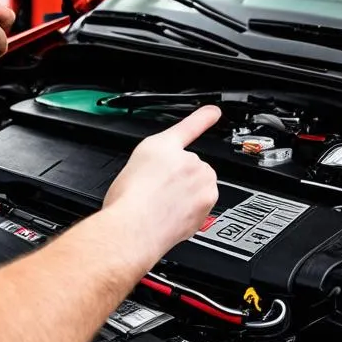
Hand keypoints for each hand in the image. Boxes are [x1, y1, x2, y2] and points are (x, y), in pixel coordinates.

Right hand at [103, 106, 220, 265]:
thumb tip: (164, 172)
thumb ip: (154, 163)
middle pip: (190, 167)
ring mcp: (200, 181)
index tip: (214, 112)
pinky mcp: (207, 203)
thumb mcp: (133, 168)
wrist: (134, 229)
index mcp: (163, 146)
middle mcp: (187, 159)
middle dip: (179, 179)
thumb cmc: (127, 201)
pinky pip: (201, 205)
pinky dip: (190, 211)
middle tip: (157, 192)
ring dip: (185, 195)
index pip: (188, 127)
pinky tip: (169, 216)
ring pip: (198, 186)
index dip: (202, 118)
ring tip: (161, 206)